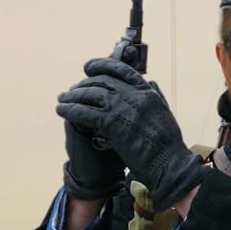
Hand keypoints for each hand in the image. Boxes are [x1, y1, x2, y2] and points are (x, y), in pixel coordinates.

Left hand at [56, 58, 208, 211]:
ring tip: (62, 99)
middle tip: (72, 90)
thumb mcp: (165, 112)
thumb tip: (150, 81)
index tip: (89, 67)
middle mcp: (134, 95)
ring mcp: (122, 108)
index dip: (102, 65)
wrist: (168, 164)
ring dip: (72, 96)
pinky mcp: (111, 123)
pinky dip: (70, 109)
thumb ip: (156, 95)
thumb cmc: (169, 145)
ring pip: (90, 94)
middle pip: (101, 81)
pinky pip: (84, 111)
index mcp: (147, 92)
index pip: (121, 70)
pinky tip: (61, 110)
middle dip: (83, 84)